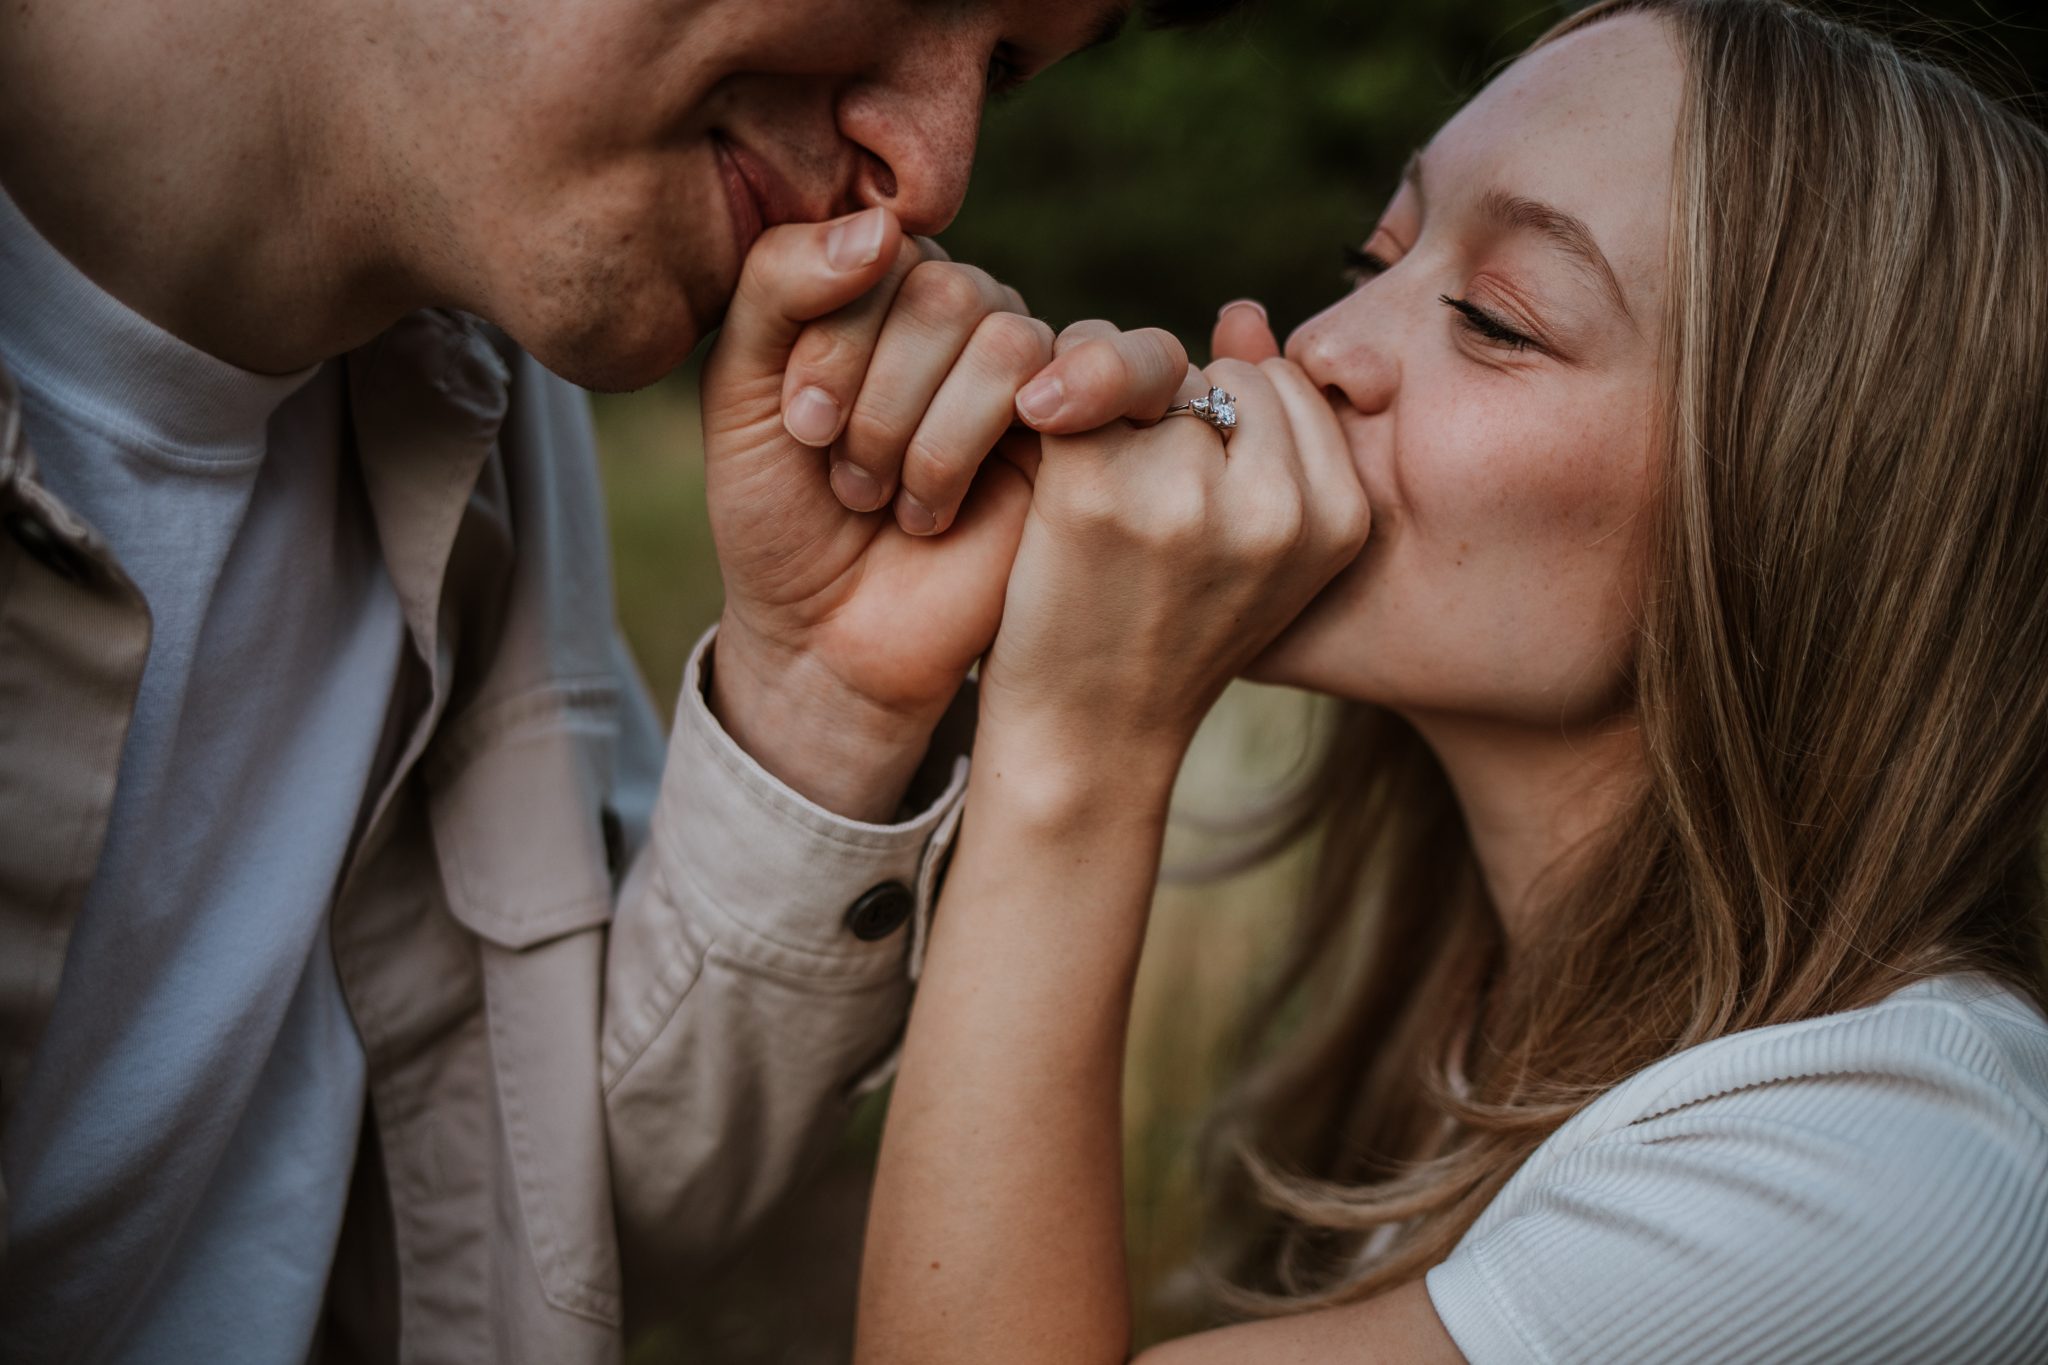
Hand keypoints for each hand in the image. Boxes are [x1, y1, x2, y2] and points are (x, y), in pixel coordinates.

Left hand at [700, 207, 1050, 819]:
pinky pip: (1070, 386)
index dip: (835, 340)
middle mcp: (968, 318)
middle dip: (879, 396)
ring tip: (890, 504)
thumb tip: (881, 227)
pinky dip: (977, 446)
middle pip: (947, 291)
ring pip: (1004, 340)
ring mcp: (1031, 377)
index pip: (882, 247)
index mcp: (888, 288)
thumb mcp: (739, 392)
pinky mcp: (1080, 443)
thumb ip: (778, 285)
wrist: (830, 641)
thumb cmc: (782, 516)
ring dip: (926, 439)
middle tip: (845, 477)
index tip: (799, 427)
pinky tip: (938, 509)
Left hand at [977, 306, 1371, 801]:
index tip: (1187, 485)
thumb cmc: (1169, 638)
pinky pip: (1073, 382)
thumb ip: (1264, 429)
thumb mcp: (1254, 547)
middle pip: (1218, 373)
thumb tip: (1238, 311)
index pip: (1283, 386)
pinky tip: (1036, 459)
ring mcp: (1186, 496)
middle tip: (1136, 501)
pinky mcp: (1095, 492)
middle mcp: (1276, 505)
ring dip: (1106, 404)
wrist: (1088, 742)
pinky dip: (1047, 404)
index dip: (1224, 423)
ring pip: (1150, 369)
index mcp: (1339, 517)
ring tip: (1092, 492)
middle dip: (1172, 413)